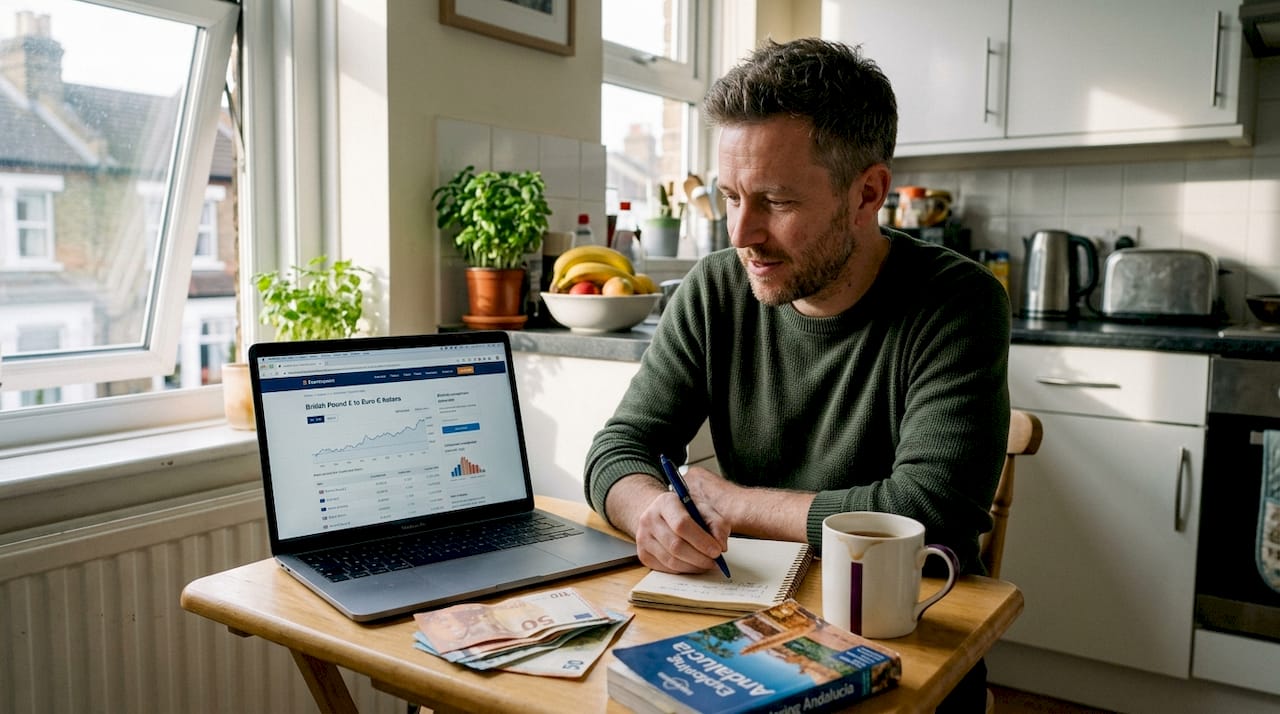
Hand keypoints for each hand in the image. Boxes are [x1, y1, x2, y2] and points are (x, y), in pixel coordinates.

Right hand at [606, 472, 731, 573]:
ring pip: (670, 560)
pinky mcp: (642, 554)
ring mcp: (642, 537)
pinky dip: (684, 570)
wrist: (660, 515)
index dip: (701, 540)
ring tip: (707, 564)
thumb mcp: (704, 510)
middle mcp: (649, 519)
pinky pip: (665, 568)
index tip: (717, 551)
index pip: (681, 524)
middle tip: (715, 562)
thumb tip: (721, 546)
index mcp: (665, 502)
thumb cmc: (686, 512)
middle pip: (675, 545)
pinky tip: (694, 565)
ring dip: (693, 566)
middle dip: (699, 557)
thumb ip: (717, 524)